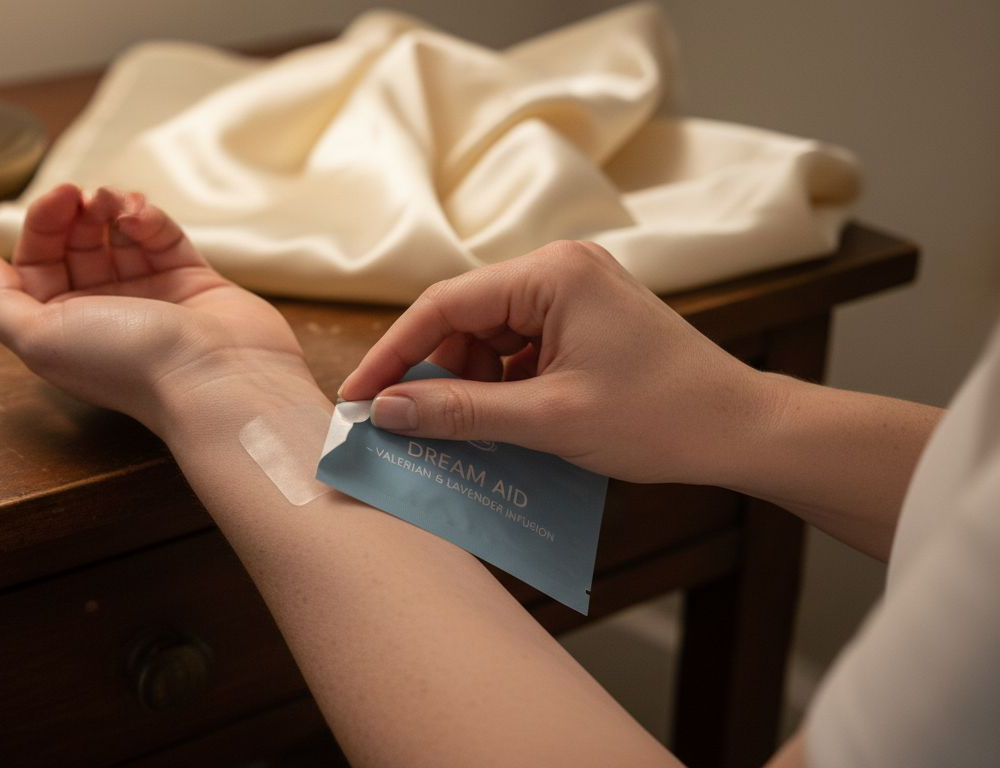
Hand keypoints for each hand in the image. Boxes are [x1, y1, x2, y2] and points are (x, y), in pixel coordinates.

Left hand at [0, 184, 312, 434]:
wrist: (217, 376)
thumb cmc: (129, 362)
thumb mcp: (38, 337)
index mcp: (63, 330)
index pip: (38, 265)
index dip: (41, 227)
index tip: (58, 199)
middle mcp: (104, 314)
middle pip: (76, 246)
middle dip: (75, 212)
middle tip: (86, 195)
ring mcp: (150, 296)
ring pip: (118, 237)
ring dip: (111, 208)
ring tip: (115, 201)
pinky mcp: (192, 281)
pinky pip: (162, 238)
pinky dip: (149, 219)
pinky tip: (143, 216)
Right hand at [337, 241, 773, 484]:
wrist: (743, 429)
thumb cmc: (661, 417)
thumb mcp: (550, 419)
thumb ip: (461, 412)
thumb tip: (386, 411)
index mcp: (552, 274)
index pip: (445, 306)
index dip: (393, 354)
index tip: (358, 397)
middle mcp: (559, 270)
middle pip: (464, 319)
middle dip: (432, 374)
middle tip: (402, 427)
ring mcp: (573, 295)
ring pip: (488, 339)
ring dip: (466, 387)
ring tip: (456, 437)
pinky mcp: (583, 324)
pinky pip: (518, 352)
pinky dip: (499, 389)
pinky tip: (494, 428)